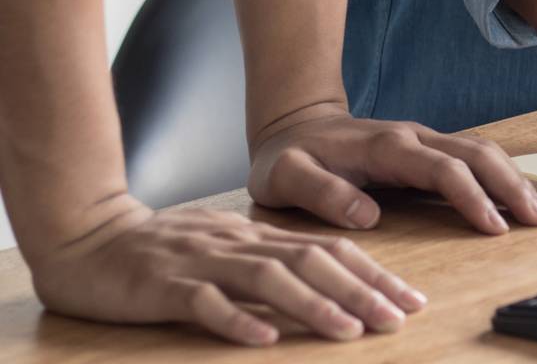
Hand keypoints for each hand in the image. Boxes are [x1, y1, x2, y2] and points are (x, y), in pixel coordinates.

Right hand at [32, 199, 425, 345]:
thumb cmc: (161, 249)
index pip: (329, 249)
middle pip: (310, 261)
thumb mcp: (227, 246)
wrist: (84, 237)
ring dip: (313, 304)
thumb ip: (272, 259)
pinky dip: (236, 320)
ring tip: (350, 329)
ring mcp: (201, 264)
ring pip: (267, 279)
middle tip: (399, 317)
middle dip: (360, 290)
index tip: (412, 299)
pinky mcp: (163, 287)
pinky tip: (265, 339)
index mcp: (257, 236)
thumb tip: (330, 277)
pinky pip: (203, 304)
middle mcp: (238, 245)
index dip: (373, 273)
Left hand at [247, 104, 536, 234]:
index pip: (442, 169)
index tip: (493, 228)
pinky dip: (501, 174)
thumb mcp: (285, 178)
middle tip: (536, 220)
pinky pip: (474, 155)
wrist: (294, 126)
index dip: (471, 197)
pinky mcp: (428, 148)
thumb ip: (322, 193)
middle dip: (510, 185)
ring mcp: (424, 139)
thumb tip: (368, 216)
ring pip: (482, 150)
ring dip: (513, 178)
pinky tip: (516, 197)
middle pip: (476, 153)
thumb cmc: (289, 159)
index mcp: (385, 147)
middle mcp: (413, 137)